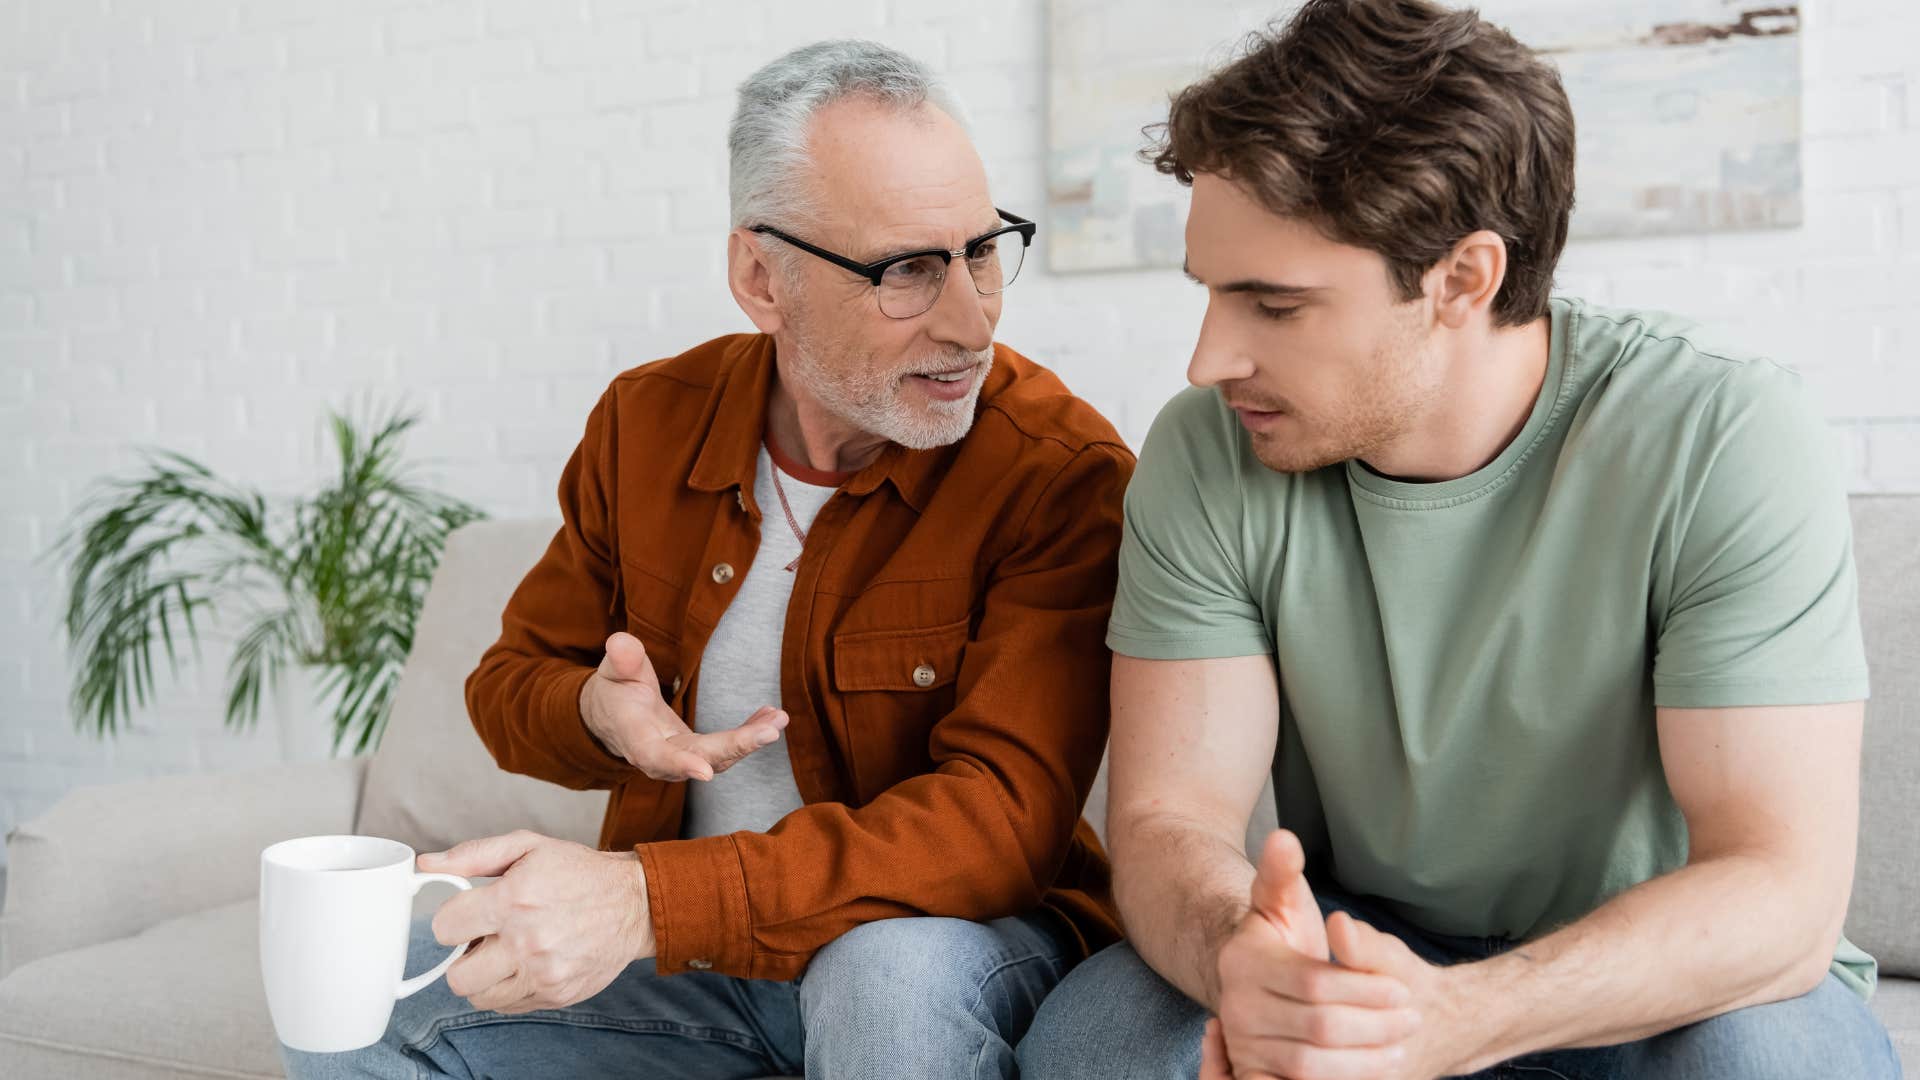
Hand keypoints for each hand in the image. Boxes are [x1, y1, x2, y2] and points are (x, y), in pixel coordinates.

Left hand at [417, 830, 654, 1014]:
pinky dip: (509, 987)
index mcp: (515, 899)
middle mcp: (528, 942)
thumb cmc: (579, 872)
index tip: (468, 914)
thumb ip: (474, 855)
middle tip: (485, 939)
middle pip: (458, 976)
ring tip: (507, 952)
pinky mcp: (557, 994)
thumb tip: (427, 864)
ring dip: (485, 976)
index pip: (445, 927)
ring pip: (479, 996)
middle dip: (463, 956)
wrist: (634, 903)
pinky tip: (527, 963)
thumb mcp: (528, 847)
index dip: (452, 919)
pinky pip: (508, 1005)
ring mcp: (543, 974)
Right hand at [581, 630, 788, 780]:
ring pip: (719, 757)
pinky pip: (727, 749)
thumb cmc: (614, 690)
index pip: (654, 755)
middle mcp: (660, 754)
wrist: (612, 715)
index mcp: (634, 735)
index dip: (679, 764)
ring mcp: (681, 756)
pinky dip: (750, 733)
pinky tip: (770, 716)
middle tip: (770, 733)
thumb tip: (621, 642)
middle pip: (700, 758)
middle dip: (736, 747)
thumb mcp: (613, 671)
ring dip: (751, 740)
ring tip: (778, 719)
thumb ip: (621, 659)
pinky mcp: (698, 751)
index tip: (705, 771)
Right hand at [1210, 830, 1425, 1078]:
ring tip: (1398, 1048)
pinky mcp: (1254, 1073)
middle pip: (1319, 1027)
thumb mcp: (1283, 899)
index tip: (1405, 991)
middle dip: (1374, 1027)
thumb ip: (1283, 871)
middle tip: (1411, 1021)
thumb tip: (1284, 839)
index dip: (1366, 990)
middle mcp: (1235, 1008)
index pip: (1316, 984)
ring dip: (1363, 1062)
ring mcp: (1243, 1045)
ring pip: (1310, 1066)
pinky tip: (1370, 1070)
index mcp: (1244, 962)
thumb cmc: (1281, 938)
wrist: (1256, 984)